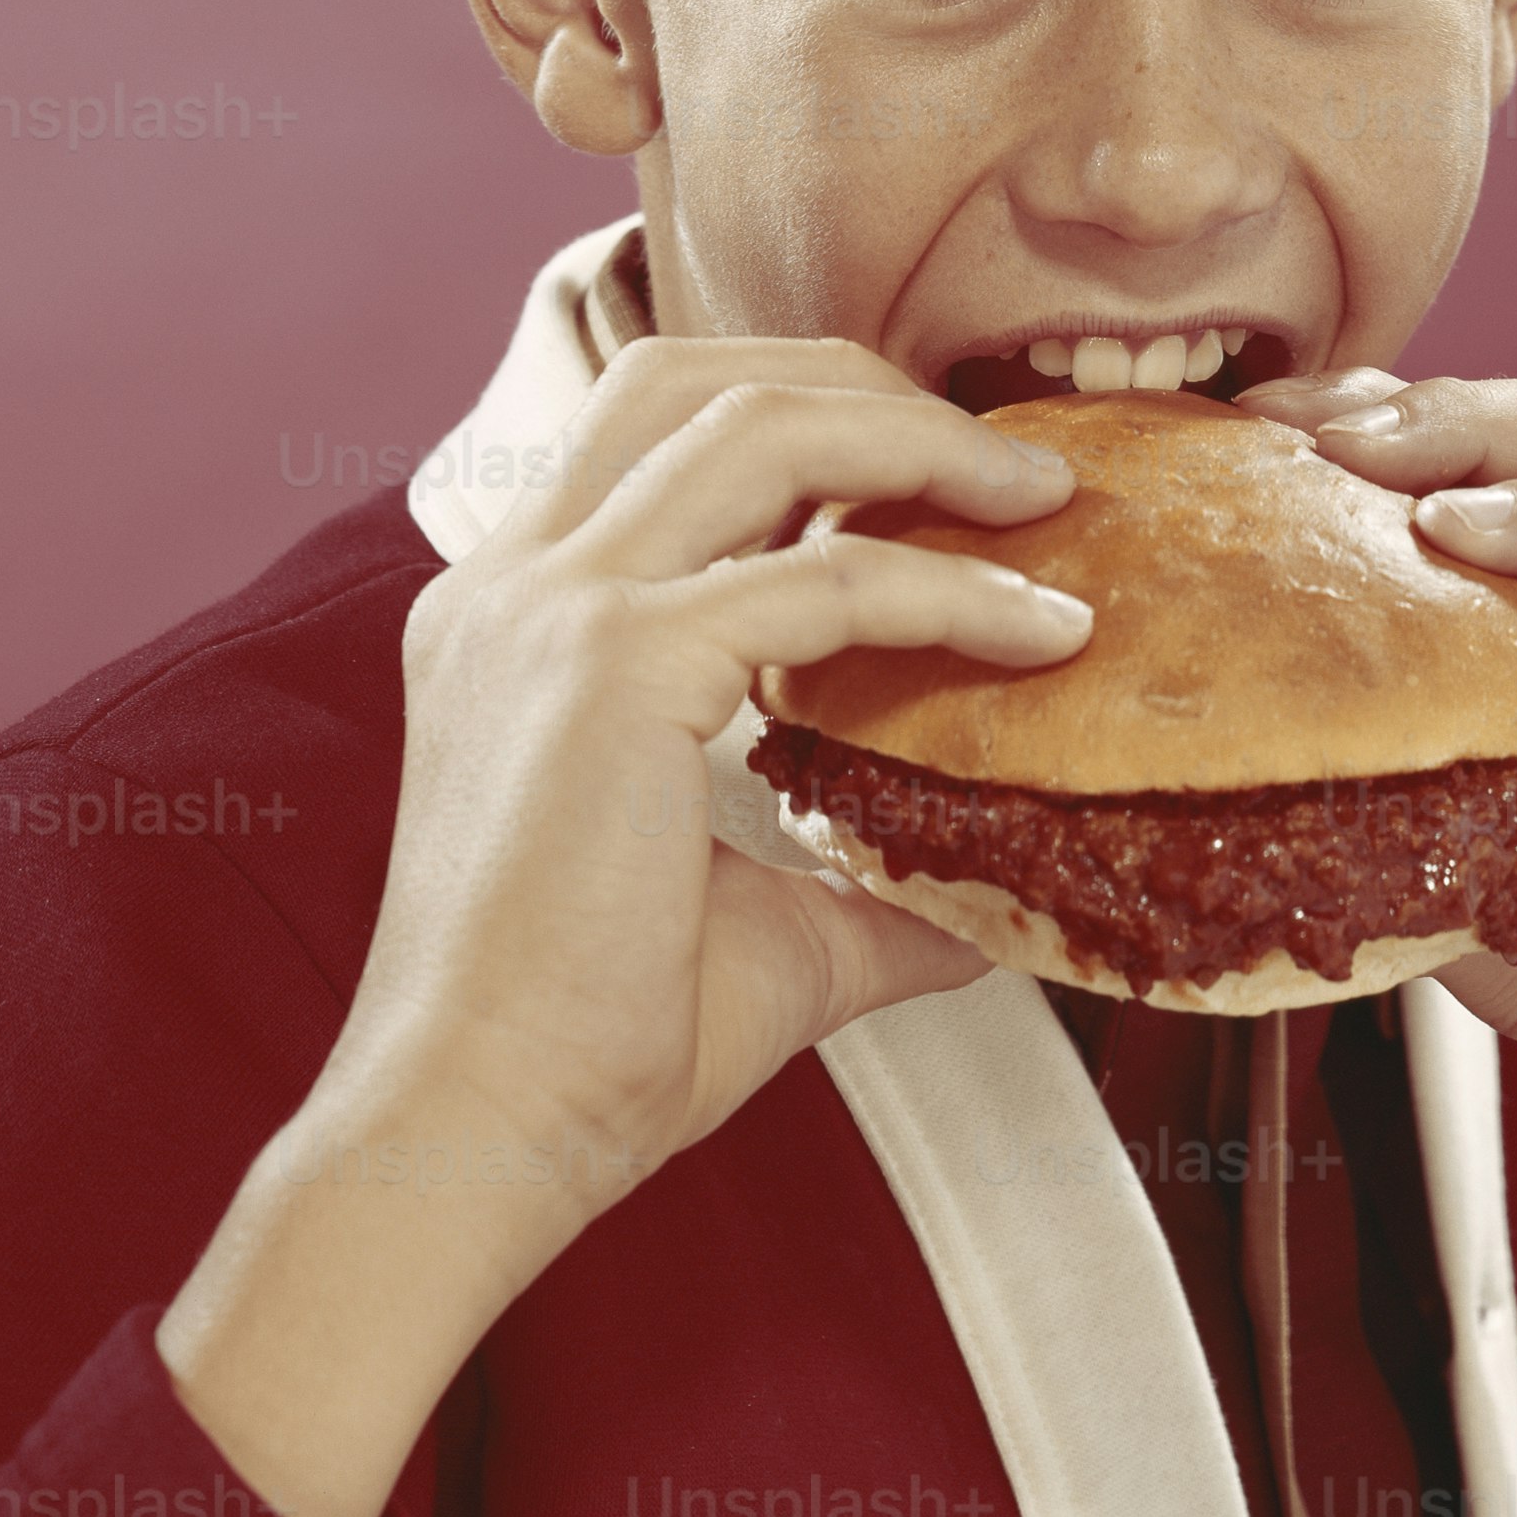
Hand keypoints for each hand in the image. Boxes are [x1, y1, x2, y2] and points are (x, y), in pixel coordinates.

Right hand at [333, 341, 1087, 1208]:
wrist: (475, 1139)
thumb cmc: (585, 1051)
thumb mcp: (755, 928)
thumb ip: (864, 883)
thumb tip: (994, 903)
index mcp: (514, 614)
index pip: (658, 430)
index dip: (807, 417)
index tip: (937, 473)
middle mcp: (515, 582)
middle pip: (698, 376)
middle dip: (864, 385)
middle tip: (1002, 462)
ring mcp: (553, 609)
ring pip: (759, 424)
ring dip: (917, 443)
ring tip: (1039, 498)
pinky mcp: (613, 666)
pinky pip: (822, 582)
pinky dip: (948, 590)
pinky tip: (1042, 631)